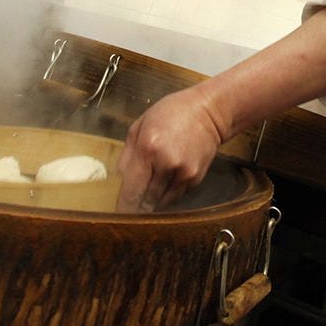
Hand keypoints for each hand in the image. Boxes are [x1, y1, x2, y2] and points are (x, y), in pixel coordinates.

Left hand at [116, 87, 223, 212]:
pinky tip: (165, 180)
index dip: (123, 207)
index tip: (117, 214)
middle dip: (136, 208)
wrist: (208, 112)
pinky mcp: (195, 178)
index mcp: (148, 148)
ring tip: (147, 193)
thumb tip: (120, 181)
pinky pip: (176, 196)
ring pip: (161, 203)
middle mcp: (167, 164)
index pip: (131, 191)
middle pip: (146, 202)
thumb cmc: (172, 113)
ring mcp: (184, 173)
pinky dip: (167, 194)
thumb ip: (127, 155)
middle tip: (129, 208)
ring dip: (152, 202)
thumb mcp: (140, 125)